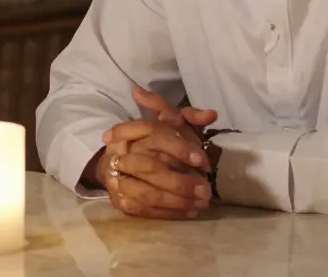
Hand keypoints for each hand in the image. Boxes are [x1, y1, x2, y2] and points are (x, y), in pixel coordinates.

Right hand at [93, 88, 217, 219]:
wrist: (118, 165)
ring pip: (146, 192)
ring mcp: (116, 178)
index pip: (153, 134)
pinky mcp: (120, 200)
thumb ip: (189, 117)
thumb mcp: (169, 125)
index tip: (201, 161)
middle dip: (178, 180)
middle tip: (205, 189)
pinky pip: (144, 210)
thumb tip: (210, 115)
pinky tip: (190, 211)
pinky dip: (169, 213)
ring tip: (201, 203)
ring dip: (176, 200)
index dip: (178, 147)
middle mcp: (120, 153)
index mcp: (132, 131)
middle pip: (148, 166)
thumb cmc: (152, 143)